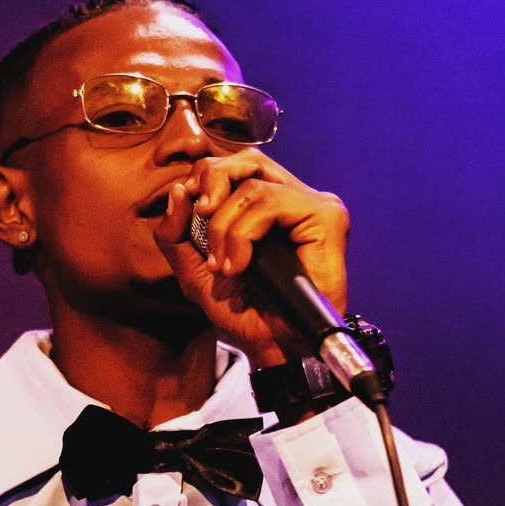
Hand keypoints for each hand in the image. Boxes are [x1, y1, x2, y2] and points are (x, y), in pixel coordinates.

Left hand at [154, 150, 349, 366]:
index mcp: (268, 205)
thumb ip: (177, 233)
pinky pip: (271, 204)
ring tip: (224, 266)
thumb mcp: (195, 271)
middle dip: (213, 182)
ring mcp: (313, 206)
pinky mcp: (327, 216)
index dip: (206, 179)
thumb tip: (178, 192)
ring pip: (253, 187)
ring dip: (225, 228)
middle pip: (247, 159)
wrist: (272, 346)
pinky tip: (240, 265)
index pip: (235, 166)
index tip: (190, 210)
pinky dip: (245, 235)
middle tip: (202, 215)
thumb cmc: (244, 314)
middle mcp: (293, 199)